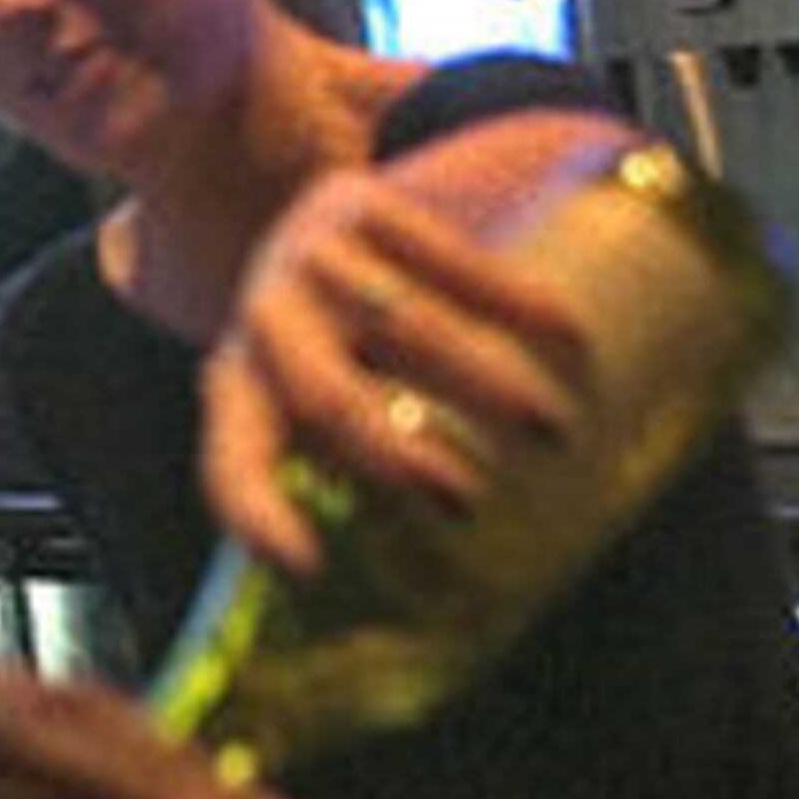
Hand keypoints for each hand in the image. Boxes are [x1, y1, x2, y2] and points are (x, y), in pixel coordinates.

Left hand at [198, 107, 631, 570]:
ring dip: (485, 383)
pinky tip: (568, 333)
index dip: (260, 516)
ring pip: (402, 327)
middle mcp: (261, 320)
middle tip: (468, 497)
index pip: (231, 465)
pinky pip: (448, 259)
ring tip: (551, 426)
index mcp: (238, 388)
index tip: (309, 563)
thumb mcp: (324, 398)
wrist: (323, 196)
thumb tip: (463, 602)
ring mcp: (308, 253)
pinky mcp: (361, 199)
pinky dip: (517, 302)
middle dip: (399, 453)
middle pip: (327, 398)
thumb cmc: (343, 337)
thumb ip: (358, 472)